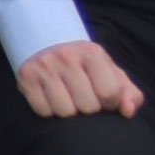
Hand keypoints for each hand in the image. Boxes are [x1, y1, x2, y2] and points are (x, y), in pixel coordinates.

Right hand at [14, 38, 145, 119]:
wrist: (46, 42)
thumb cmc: (85, 65)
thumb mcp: (110, 72)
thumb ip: (129, 93)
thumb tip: (128, 111)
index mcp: (92, 53)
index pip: (110, 93)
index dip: (110, 103)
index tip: (103, 97)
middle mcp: (67, 57)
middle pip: (88, 106)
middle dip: (89, 108)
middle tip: (83, 97)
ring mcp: (44, 66)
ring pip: (65, 112)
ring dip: (69, 111)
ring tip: (67, 98)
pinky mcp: (26, 77)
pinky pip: (43, 111)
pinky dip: (49, 110)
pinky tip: (51, 98)